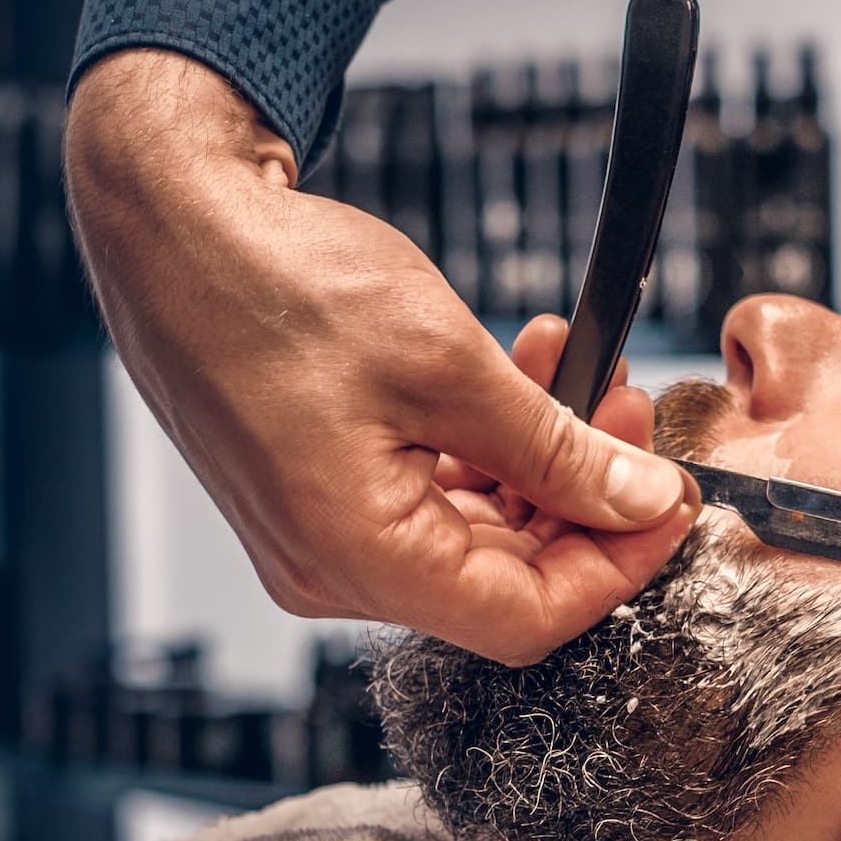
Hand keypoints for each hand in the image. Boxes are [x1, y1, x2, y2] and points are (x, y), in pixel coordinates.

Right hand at [66, 50, 697, 666]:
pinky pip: (425, 501)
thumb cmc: (278, 284)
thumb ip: (556, 449)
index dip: (619, 564)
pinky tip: (516, 378)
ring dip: (538, 462)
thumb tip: (640, 499)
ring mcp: (316, 536)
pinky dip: (482, 449)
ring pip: (471, 536)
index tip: (672, 497)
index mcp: (356, 559)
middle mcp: (329, 569)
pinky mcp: (314, 493)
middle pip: (503, 581)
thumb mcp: (450, 364)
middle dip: (584, 498)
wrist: (168, 222)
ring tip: (575, 365)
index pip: (528, 618)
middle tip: (629, 404)